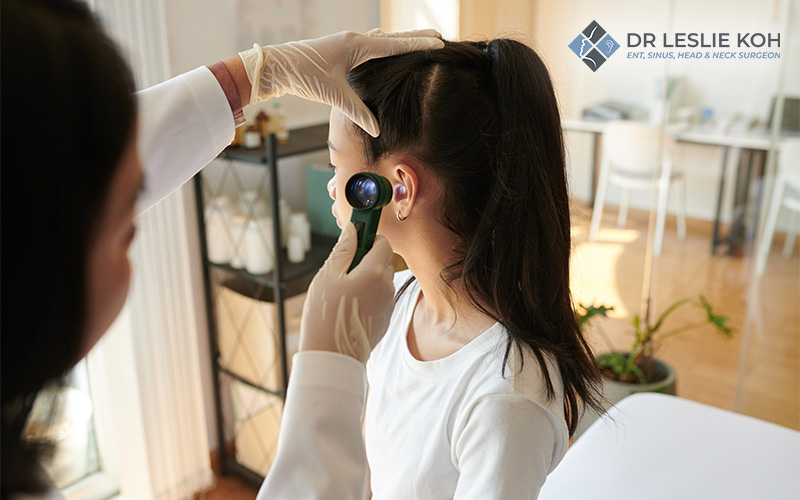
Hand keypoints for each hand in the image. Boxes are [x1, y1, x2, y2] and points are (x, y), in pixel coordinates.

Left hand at [239, 29, 443, 136]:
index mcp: (356, 45)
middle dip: (415, 37)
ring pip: (381, 40)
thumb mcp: (334, 95)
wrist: (277, 66)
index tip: (438, 42)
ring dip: (400, 40)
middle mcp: (354, 40)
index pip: (395, 44)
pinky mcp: (340, 50)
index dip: (418, 44)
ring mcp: (347, 43)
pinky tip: (383, 47)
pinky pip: (369, 44)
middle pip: (392, 37)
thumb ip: (358, 112)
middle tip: (437, 35)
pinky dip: (382, 45)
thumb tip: (377, 130)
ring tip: (416, 40)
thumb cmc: (304, 75)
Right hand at [299, 223, 394, 362]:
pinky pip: (380, 297)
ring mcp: (389, 304)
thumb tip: (353, 229)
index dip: (368, 239)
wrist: (332, 355)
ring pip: (380, 280)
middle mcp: (387, 287)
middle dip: (364, 260)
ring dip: (366, 279)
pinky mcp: (386, 318)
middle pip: (382, 261)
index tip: (354, 242)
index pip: (382, 242)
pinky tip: (349, 306)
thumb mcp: (328, 275)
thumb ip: (343, 249)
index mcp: (374, 272)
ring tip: (343, 293)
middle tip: (341, 272)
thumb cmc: (325, 315)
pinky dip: (368, 295)